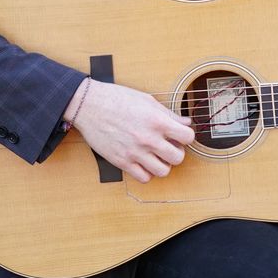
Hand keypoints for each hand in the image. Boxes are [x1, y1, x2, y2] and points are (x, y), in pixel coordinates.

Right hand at [67, 79, 192, 182]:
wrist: (89, 105)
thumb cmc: (117, 99)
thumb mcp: (147, 100)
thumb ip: (169, 114)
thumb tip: (186, 123)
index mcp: (157, 121)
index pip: (188, 137)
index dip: (186, 137)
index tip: (180, 135)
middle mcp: (148, 139)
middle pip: (178, 158)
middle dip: (177, 152)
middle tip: (169, 146)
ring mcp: (135, 152)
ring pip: (163, 171)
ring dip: (163, 164)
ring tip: (157, 156)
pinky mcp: (122, 161)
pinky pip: (144, 178)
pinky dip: (147, 173)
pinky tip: (144, 162)